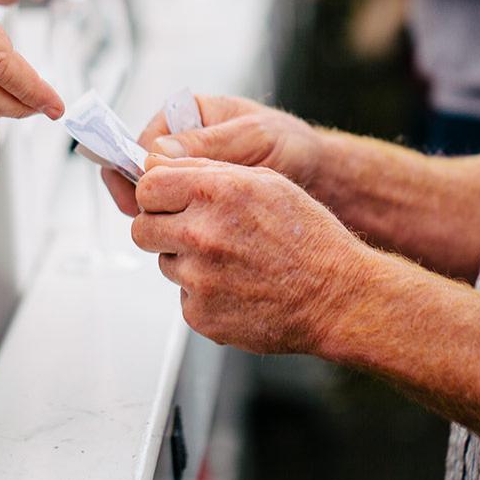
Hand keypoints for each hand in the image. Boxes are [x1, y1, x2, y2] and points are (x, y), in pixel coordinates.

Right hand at [102, 95, 323, 216]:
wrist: (321, 177)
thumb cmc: (292, 145)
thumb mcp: (253, 138)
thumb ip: (207, 145)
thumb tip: (155, 154)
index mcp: (188, 114)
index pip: (142, 144)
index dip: (136, 173)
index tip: (139, 199)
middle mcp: (183, 142)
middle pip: (143, 175)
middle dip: (147, 200)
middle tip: (156, 223)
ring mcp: (190, 174)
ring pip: (157, 200)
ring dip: (164, 218)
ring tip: (179, 233)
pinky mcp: (199, 200)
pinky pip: (176, 215)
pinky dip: (179, 228)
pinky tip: (192, 241)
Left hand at [131, 155, 369, 354]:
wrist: (336, 296)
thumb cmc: (307, 237)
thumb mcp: (265, 182)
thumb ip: (207, 171)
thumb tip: (161, 165)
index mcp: (215, 192)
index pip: (147, 187)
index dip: (156, 194)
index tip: (166, 201)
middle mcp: (202, 234)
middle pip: (142, 229)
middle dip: (162, 229)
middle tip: (193, 233)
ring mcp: (199, 278)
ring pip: (165, 263)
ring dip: (187, 262)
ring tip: (231, 262)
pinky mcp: (201, 314)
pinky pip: (184, 297)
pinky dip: (204, 294)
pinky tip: (237, 288)